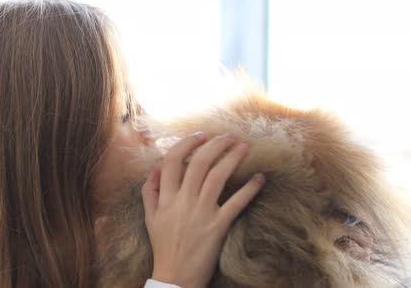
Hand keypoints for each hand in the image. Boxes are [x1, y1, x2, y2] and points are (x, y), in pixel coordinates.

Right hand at [141, 133, 265, 287]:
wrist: (175, 277)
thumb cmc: (163, 246)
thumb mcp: (150, 218)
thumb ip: (150, 192)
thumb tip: (154, 169)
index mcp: (166, 198)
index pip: (173, 161)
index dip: (187, 144)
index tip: (200, 136)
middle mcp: (183, 201)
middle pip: (199, 163)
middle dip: (215, 144)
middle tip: (228, 136)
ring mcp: (202, 213)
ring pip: (218, 177)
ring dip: (233, 158)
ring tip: (244, 146)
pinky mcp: (218, 226)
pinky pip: (236, 203)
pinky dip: (249, 189)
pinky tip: (260, 178)